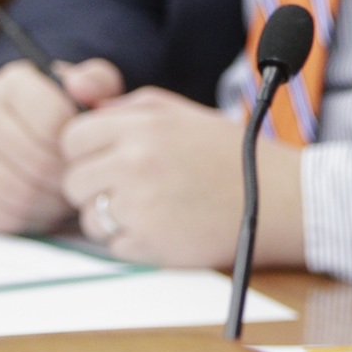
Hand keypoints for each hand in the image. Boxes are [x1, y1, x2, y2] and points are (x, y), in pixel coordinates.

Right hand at [0, 58, 121, 232]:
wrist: (10, 126)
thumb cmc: (57, 109)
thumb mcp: (82, 87)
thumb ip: (95, 82)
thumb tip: (84, 90)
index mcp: (15, 84)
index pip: (55, 124)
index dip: (79, 145)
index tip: (87, 150)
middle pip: (39, 163)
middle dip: (69, 178)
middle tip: (83, 180)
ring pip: (21, 193)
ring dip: (53, 202)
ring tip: (68, 194)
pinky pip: (1, 216)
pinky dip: (30, 219)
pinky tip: (46, 207)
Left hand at [59, 89, 304, 266]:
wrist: (280, 200)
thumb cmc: (233, 156)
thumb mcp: (185, 114)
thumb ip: (131, 106)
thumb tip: (84, 105)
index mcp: (143, 126)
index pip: (72, 139)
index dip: (86, 152)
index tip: (106, 160)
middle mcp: (135, 163)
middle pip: (74, 182)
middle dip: (96, 187)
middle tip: (132, 189)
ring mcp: (140, 206)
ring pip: (89, 219)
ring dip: (113, 218)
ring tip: (154, 209)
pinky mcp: (150, 244)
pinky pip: (113, 247)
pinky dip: (134, 243)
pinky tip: (166, 228)